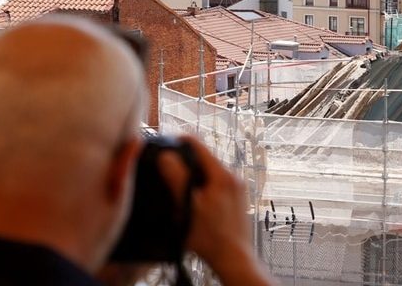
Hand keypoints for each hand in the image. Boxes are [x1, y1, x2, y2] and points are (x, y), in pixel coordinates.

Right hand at [158, 136, 272, 285]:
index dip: (179, 142)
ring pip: (210, 173)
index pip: (198, 146)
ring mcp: (237, 189)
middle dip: (184, 161)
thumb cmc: (211, 237)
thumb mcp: (188, 206)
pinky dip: (202, 187)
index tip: (164, 144)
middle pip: (204, 159)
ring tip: (177, 186)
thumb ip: (177, 178)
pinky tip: (192, 201)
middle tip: (166, 168)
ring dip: (193, 176)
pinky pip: (216, 185)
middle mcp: (233, 178)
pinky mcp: (236, 200)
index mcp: (222, 175)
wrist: (233, 258)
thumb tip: (166, 156)